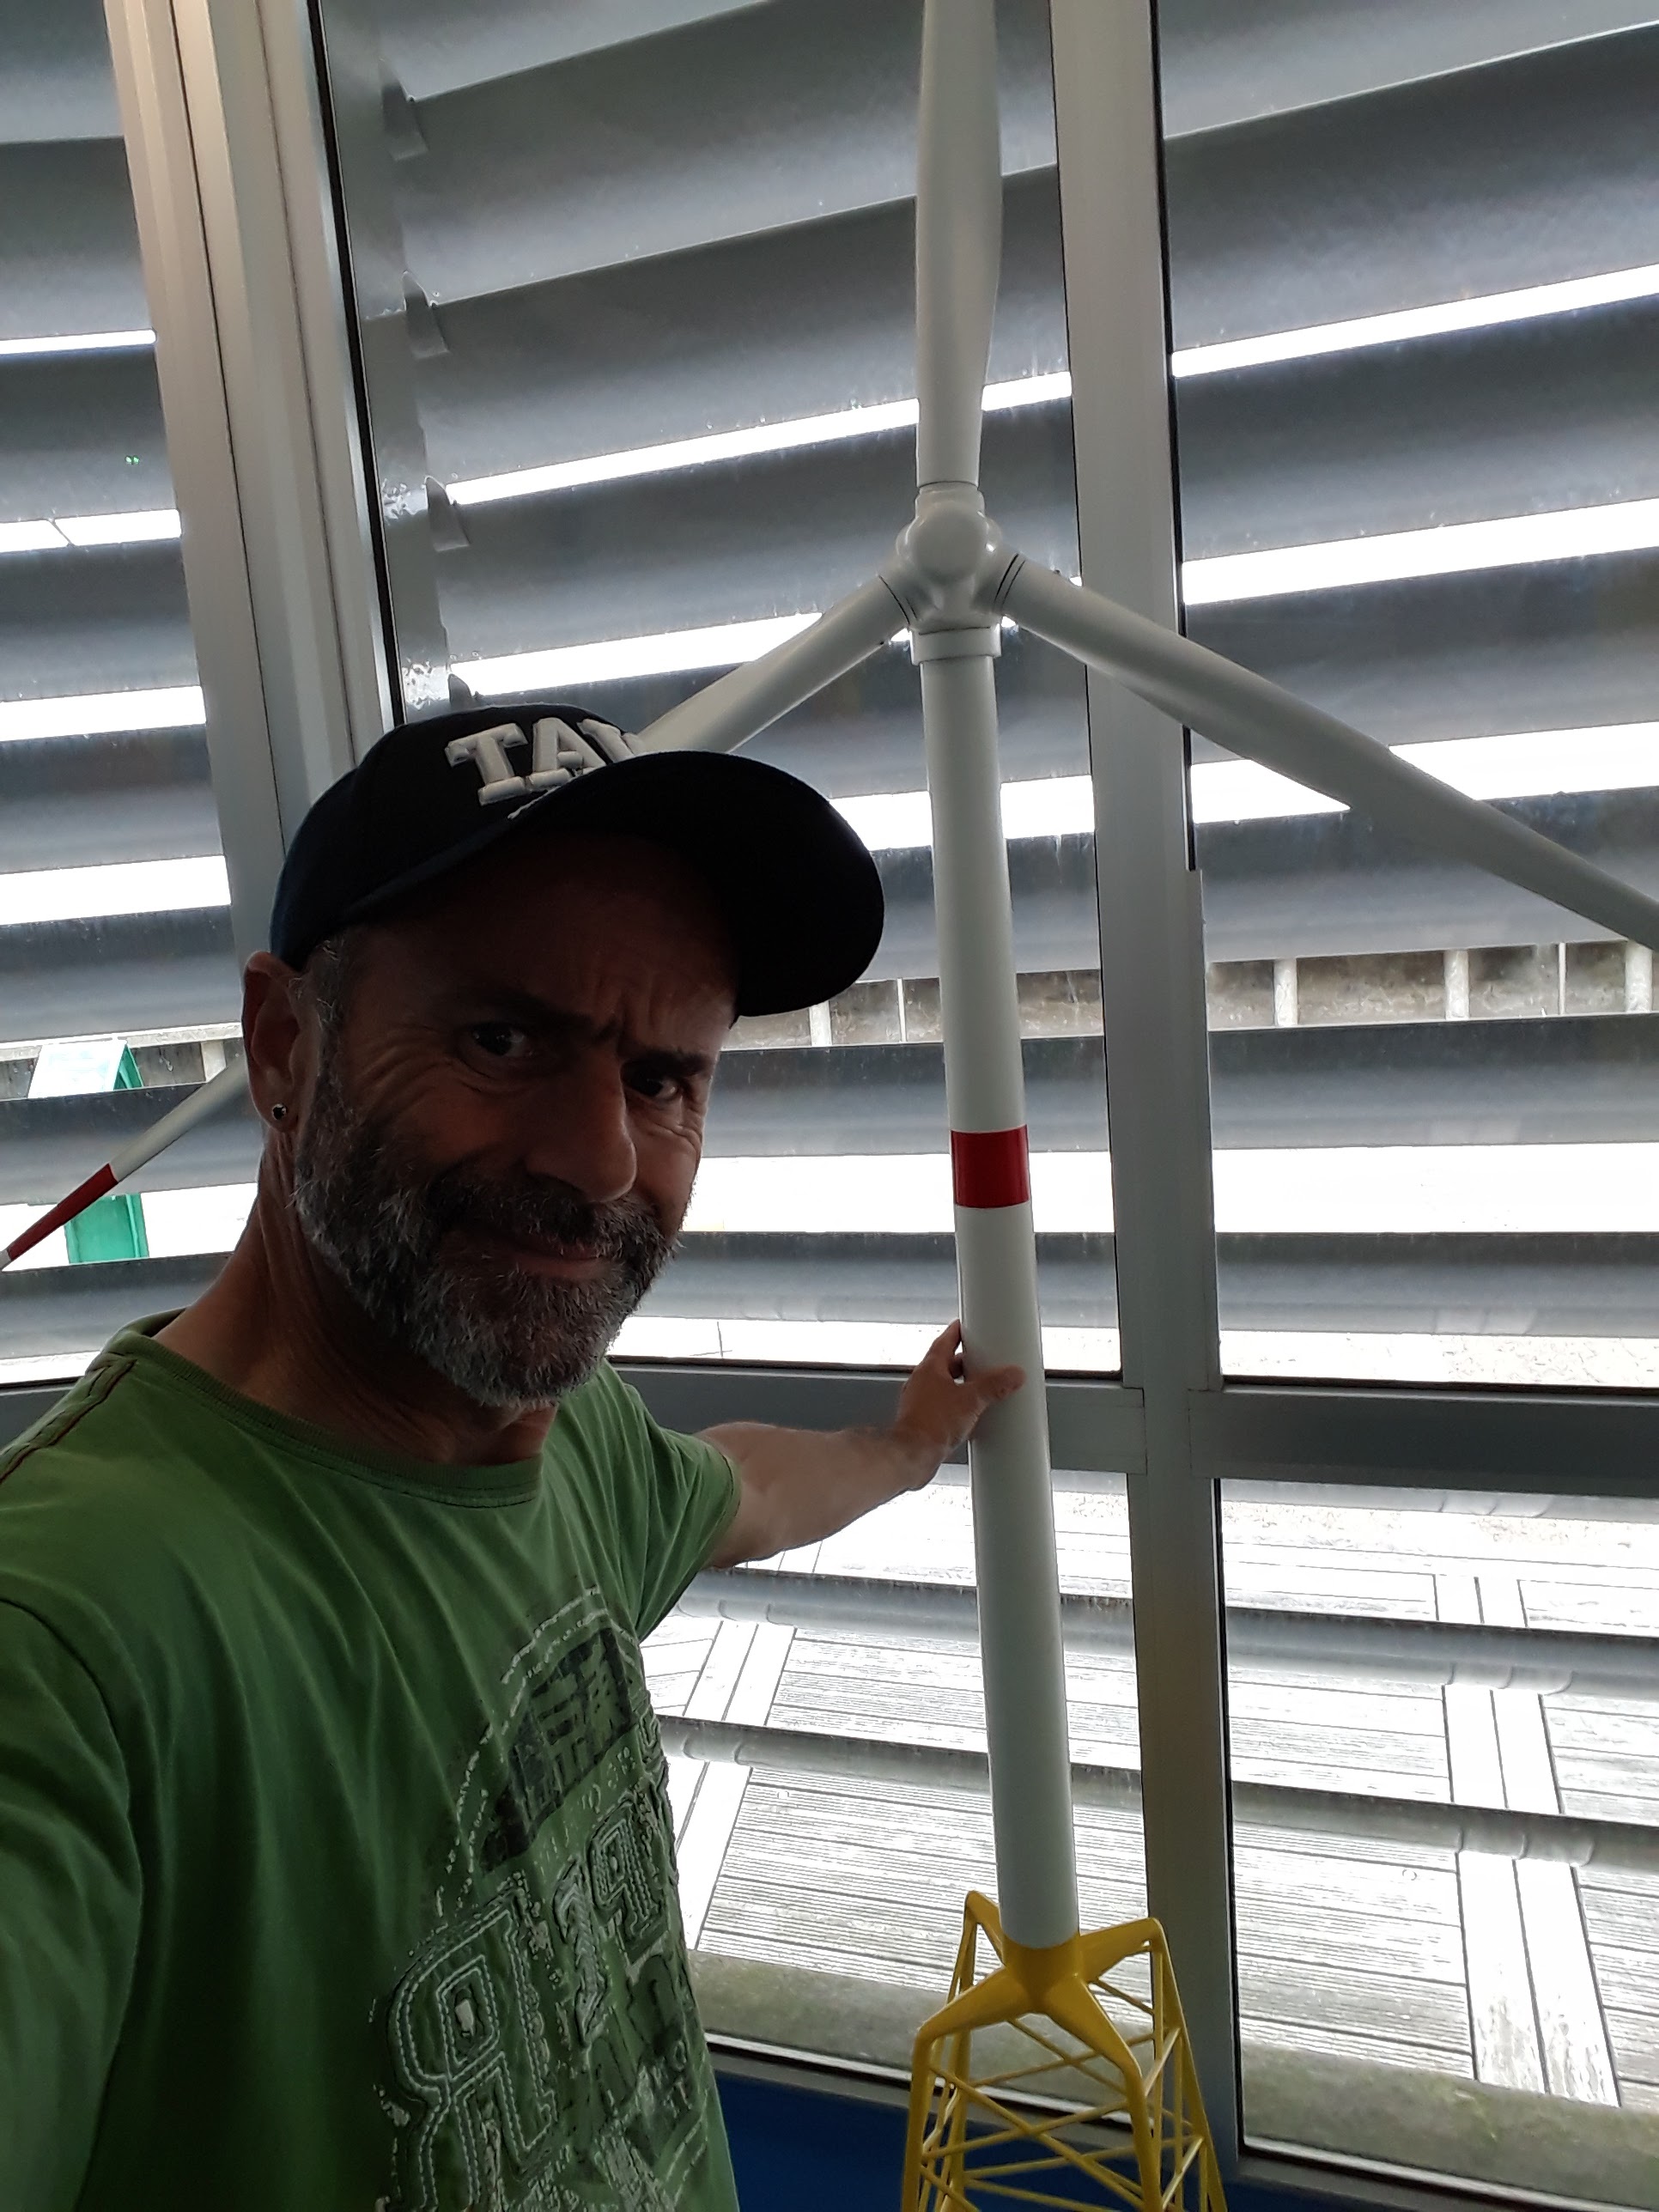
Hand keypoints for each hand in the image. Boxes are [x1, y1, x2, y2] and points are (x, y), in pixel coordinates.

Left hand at [890, 1320, 1023, 1484]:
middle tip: (983, 1361)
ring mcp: (920, 1401)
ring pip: (945, 1386)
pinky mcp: (923, 1420)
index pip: (945, 1341)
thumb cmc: (929, 1425)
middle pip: (947, 1364)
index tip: (967, 1326)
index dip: (958, 1332)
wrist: (912, 1455)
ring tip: (980, 1391)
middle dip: (965, 1363)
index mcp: (930, 1368)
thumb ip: (994, 1386)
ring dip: (961, 1386)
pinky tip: (970, 1415)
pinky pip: (943, 1406)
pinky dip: (957, 1406)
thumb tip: (1011, 1375)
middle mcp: (922, 1382)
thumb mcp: (971, 1401)